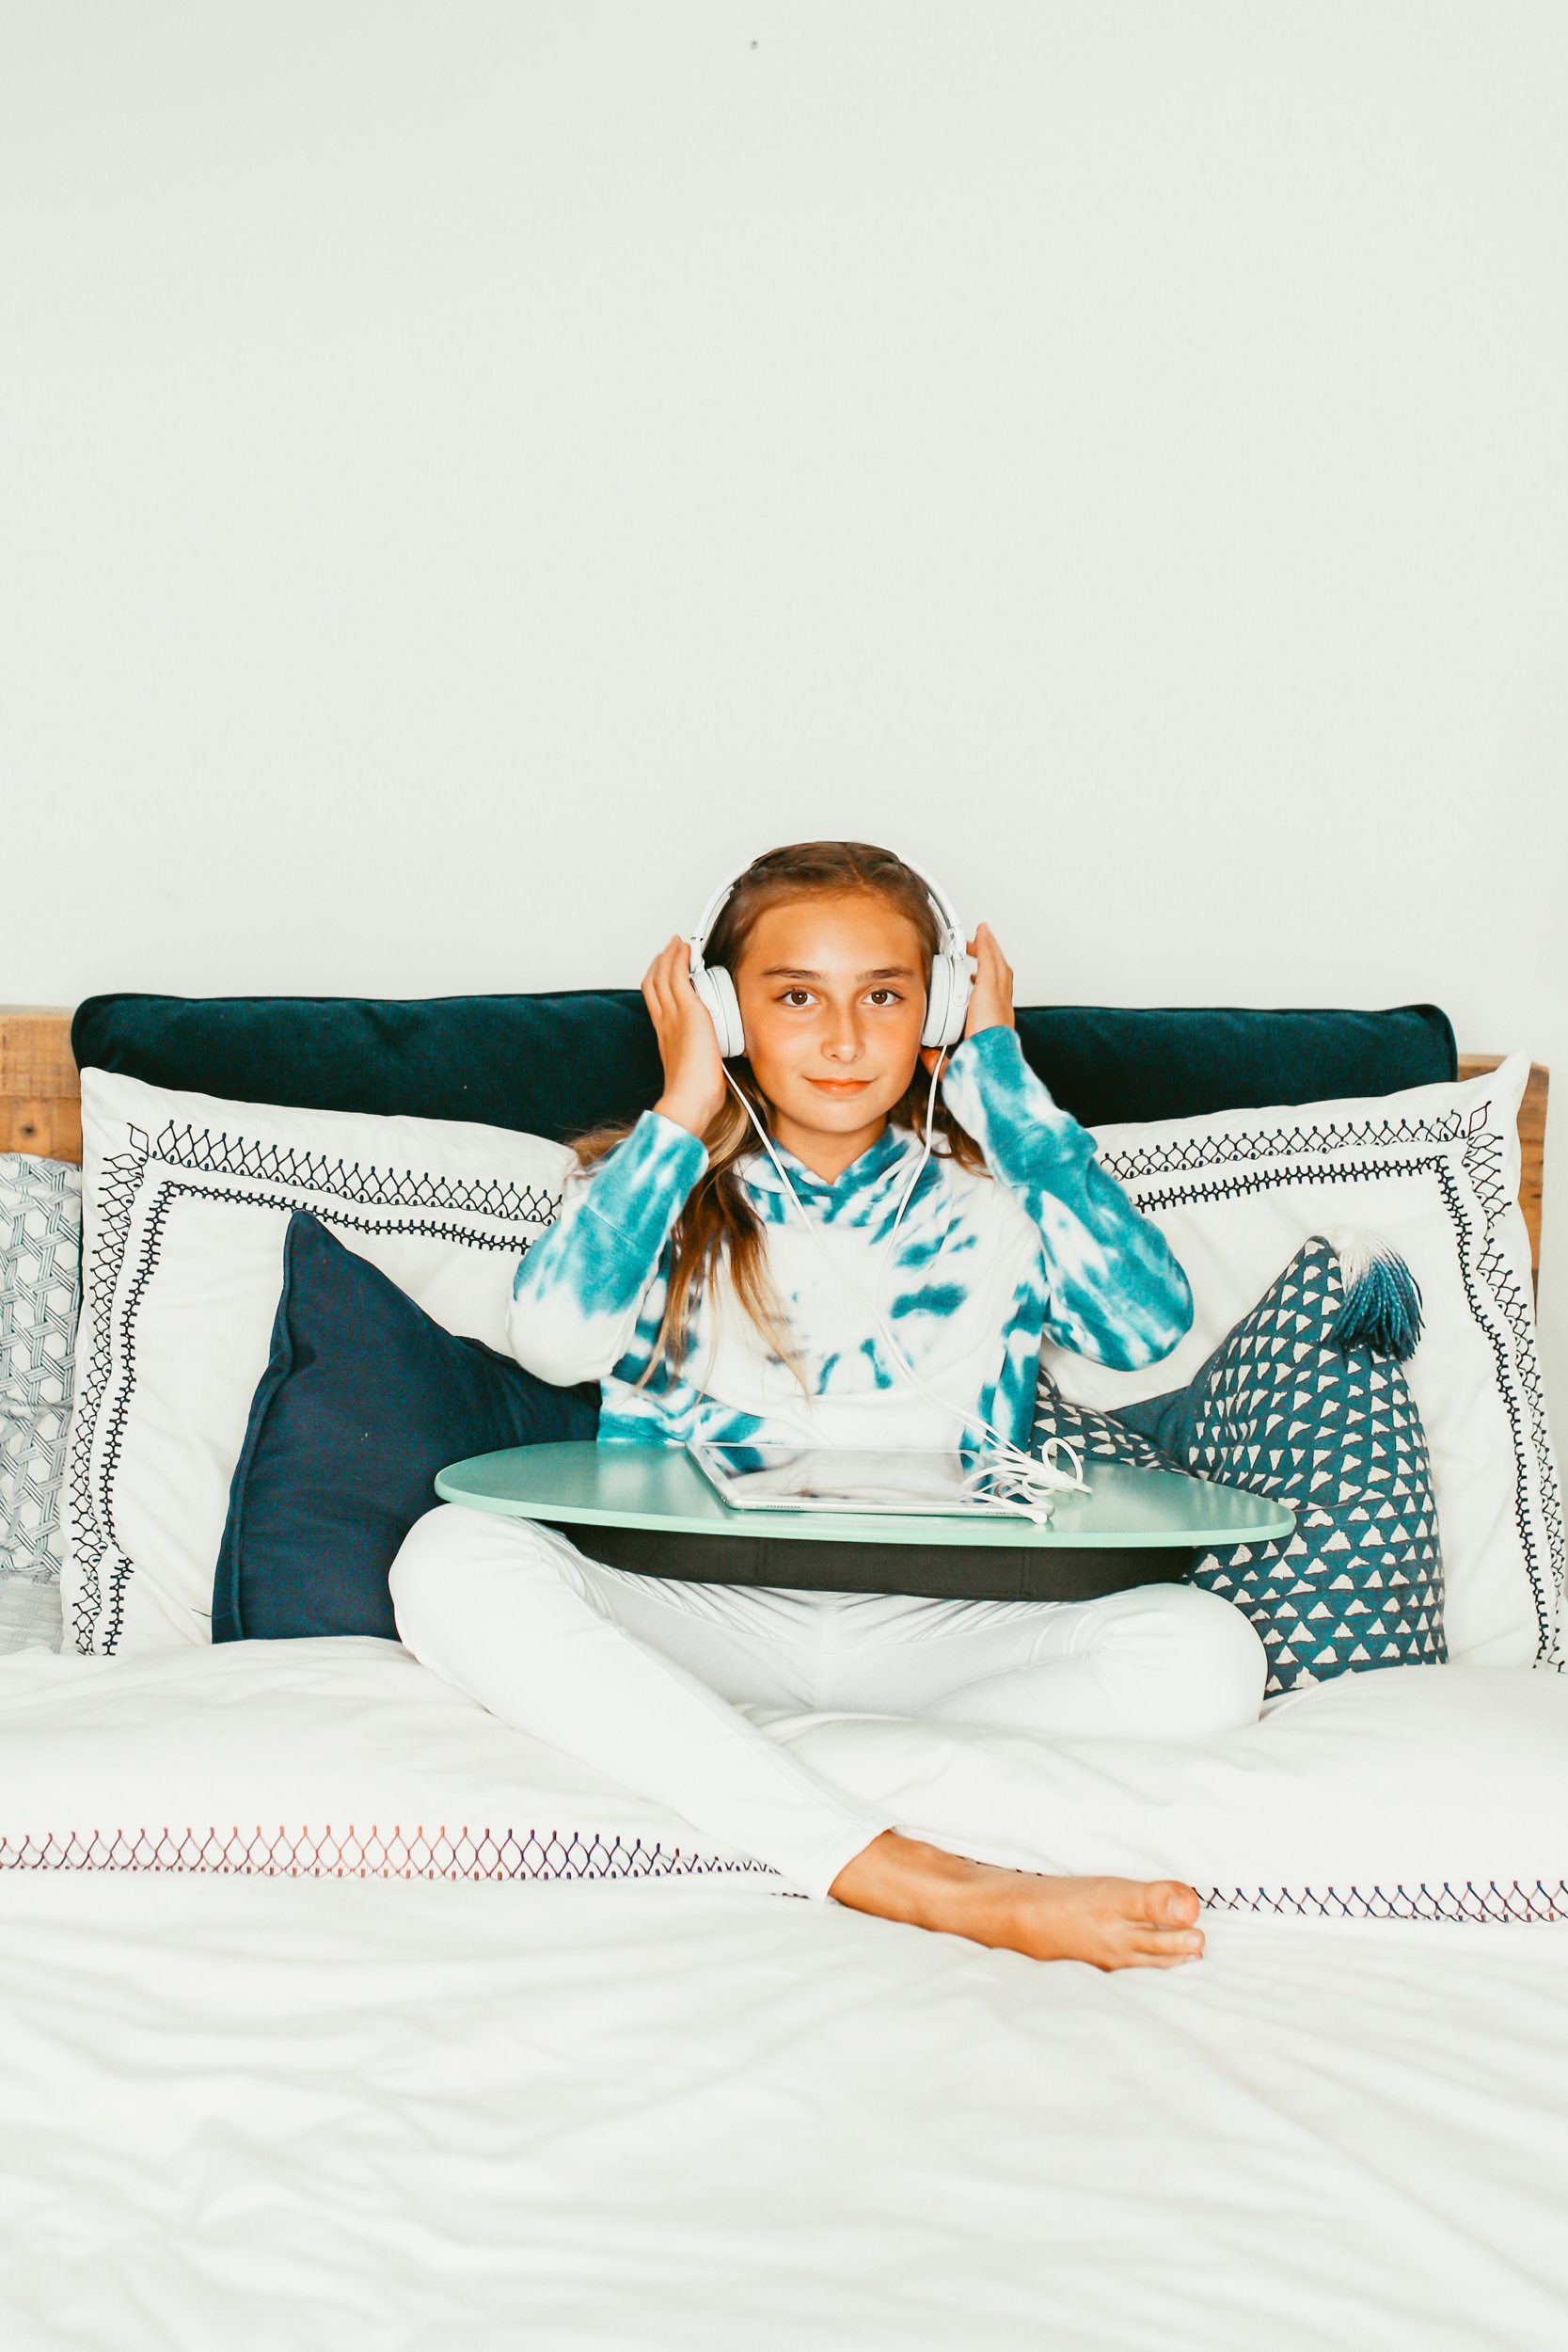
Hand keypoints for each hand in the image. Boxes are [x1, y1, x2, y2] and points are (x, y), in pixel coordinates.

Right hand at [644, 935, 728, 1139]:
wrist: (690, 1097)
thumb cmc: (694, 1091)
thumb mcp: (695, 1068)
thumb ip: (701, 1055)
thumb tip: (715, 1057)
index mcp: (665, 1034)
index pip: (655, 999)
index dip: (657, 981)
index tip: (665, 971)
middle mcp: (664, 1021)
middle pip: (653, 982)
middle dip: (660, 963)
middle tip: (670, 950)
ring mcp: (674, 1014)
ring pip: (663, 975)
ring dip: (670, 956)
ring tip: (678, 944)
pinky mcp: (688, 1010)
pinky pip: (679, 975)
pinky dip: (680, 959)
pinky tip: (686, 950)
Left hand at [921, 922, 1013, 1075]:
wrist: (989, 1064)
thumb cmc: (980, 1065)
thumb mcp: (954, 1062)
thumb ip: (939, 1058)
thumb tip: (925, 1054)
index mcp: (995, 1023)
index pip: (994, 997)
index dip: (986, 984)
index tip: (973, 978)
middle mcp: (1002, 1007)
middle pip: (1000, 975)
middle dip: (991, 960)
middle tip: (978, 949)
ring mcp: (998, 996)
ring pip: (997, 965)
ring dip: (989, 949)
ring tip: (980, 937)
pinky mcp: (990, 989)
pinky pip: (989, 959)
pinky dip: (986, 944)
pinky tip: (981, 932)